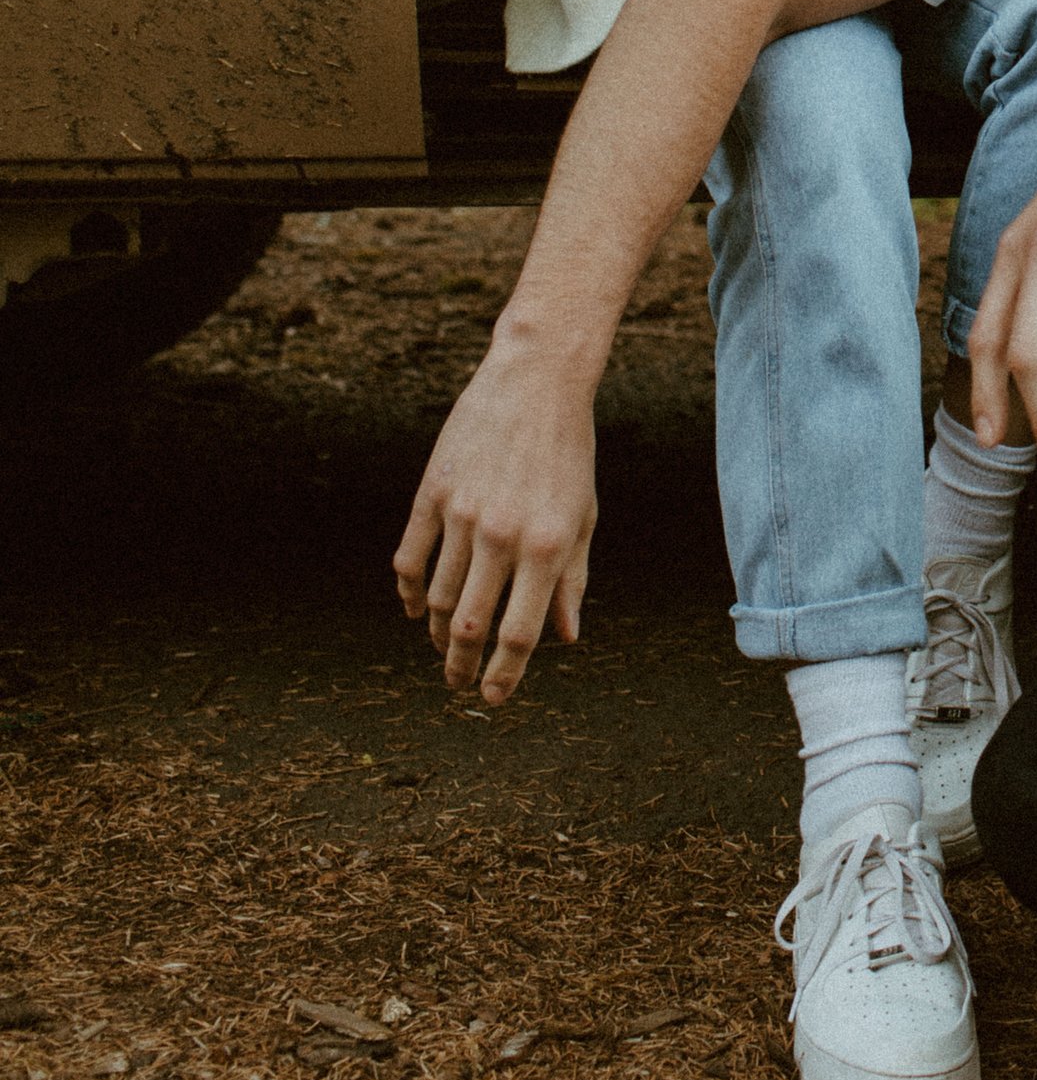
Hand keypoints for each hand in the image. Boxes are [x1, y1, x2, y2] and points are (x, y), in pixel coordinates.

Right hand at [392, 338, 598, 706]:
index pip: (520, 634)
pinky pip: (410, 558)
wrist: (536, 381)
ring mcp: (462, 514)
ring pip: (439, 598)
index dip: (505, 676)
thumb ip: (572, 580)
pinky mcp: (432, 493)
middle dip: (463, 666)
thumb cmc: (568, 454)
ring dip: (440, 632)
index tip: (493, 699)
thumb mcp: (583, 517)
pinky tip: (417, 608)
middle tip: (458, 684)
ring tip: (446, 647)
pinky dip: (410, 591)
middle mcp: (501, 536)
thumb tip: (565, 639)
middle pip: (472, 626)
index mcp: (547, 547)